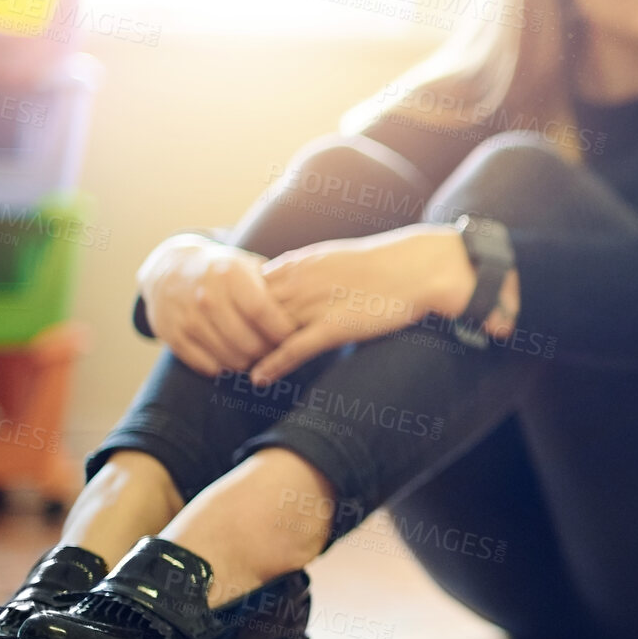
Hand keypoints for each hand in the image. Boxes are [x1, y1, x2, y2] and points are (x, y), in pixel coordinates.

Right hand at [138, 234, 298, 376]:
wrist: (172, 270)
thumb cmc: (223, 271)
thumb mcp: (248, 266)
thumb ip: (277, 284)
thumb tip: (309, 306)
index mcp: (229, 275)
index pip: (262, 311)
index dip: (281, 330)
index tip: (293, 336)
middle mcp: (206, 296)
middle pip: (248, 341)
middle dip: (268, 351)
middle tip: (276, 349)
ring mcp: (187, 318)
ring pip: (229, 358)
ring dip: (249, 362)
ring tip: (256, 353)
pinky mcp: (172, 336)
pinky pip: (207, 366)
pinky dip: (224, 367)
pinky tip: (232, 356)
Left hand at [249, 224, 518, 384]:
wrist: (419, 267)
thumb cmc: (387, 263)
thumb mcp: (338, 259)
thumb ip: (312, 273)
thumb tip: (298, 286)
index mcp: (300, 263)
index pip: (250, 285)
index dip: (235, 307)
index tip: (225, 324)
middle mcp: (301, 282)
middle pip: (249, 309)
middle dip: (231, 331)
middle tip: (217, 352)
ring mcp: (316, 305)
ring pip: (266, 331)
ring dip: (246, 351)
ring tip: (228, 371)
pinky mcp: (334, 326)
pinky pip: (294, 348)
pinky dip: (273, 364)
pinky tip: (258, 379)